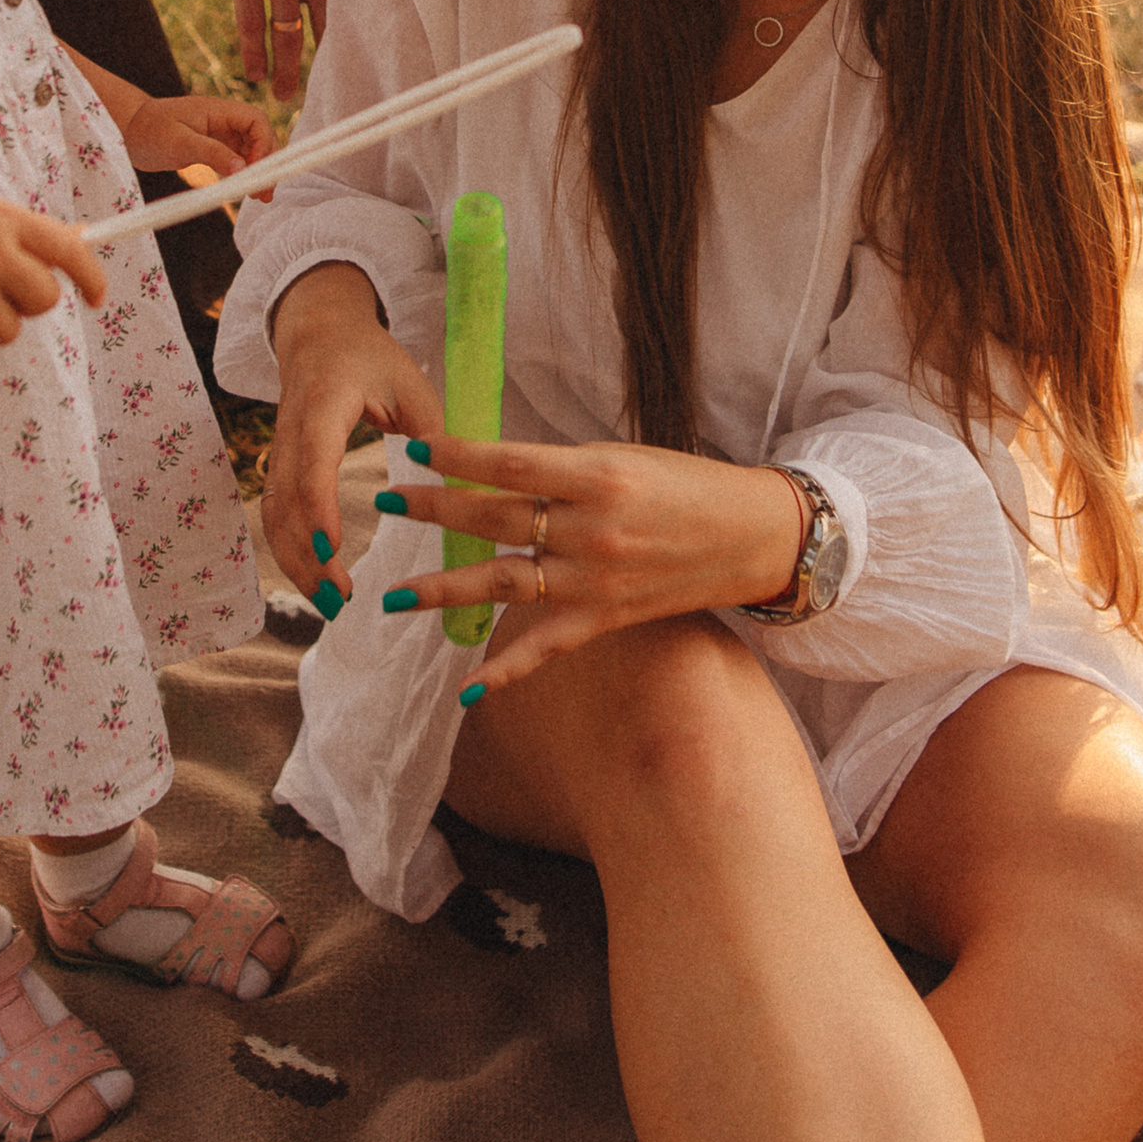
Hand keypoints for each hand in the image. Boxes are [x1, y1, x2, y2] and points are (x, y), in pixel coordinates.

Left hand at [109, 90, 275, 183]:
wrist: (125, 131)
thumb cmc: (148, 130)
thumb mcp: (179, 143)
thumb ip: (211, 153)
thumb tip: (242, 169)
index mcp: (218, 110)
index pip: (256, 120)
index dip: (264, 143)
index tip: (256, 169)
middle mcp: (223, 120)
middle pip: (259, 136)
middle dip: (266, 162)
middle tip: (266, 190)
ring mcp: (218, 134)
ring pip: (250, 150)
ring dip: (258, 171)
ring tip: (261, 196)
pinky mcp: (211, 148)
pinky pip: (236, 159)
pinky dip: (243, 174)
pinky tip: (245, 190)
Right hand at [189, 0, 351, 92]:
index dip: (366, 34)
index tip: (374, 63)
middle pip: (331, 22)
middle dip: (335, 62)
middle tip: (341, 94)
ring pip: (289, 30)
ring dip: (288, 69)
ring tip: (286, 98)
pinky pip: (249, 19)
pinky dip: (252, 50)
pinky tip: (254, 74)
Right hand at [264, 261, 442, 603]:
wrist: (318, 332)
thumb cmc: (370, 356)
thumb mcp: (410, 383)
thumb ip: (430, 431)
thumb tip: (458, 488)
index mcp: (324, 405)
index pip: (313, 462)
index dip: (319, 508)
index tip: (333, 550)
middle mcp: (292, 431)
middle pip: (286, 502)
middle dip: (307, 555)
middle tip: (340, 598)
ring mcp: (280, 450)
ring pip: (274, 515)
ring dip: (296, 563)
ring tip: (331, 604)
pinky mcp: (280, 466)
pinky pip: (275, 515)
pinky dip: (290, 552)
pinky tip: (317, 582)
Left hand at [372, 429, 806, 696]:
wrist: (754, 536)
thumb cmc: (690, 486)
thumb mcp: (626, 458)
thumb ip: (563, 469)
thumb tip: (495, 470)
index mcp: (600, 475)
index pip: (510, 464)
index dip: (457, 456)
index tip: (415, 451)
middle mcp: (594, 529)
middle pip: (496, 520)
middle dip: (435, 511)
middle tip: (388, 502)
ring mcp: (597, 580)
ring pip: (504, 585)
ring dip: (444, 590)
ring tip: (393, 596)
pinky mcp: (607, 618)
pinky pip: (545, 647)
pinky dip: (506, 672)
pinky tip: (465, 690)